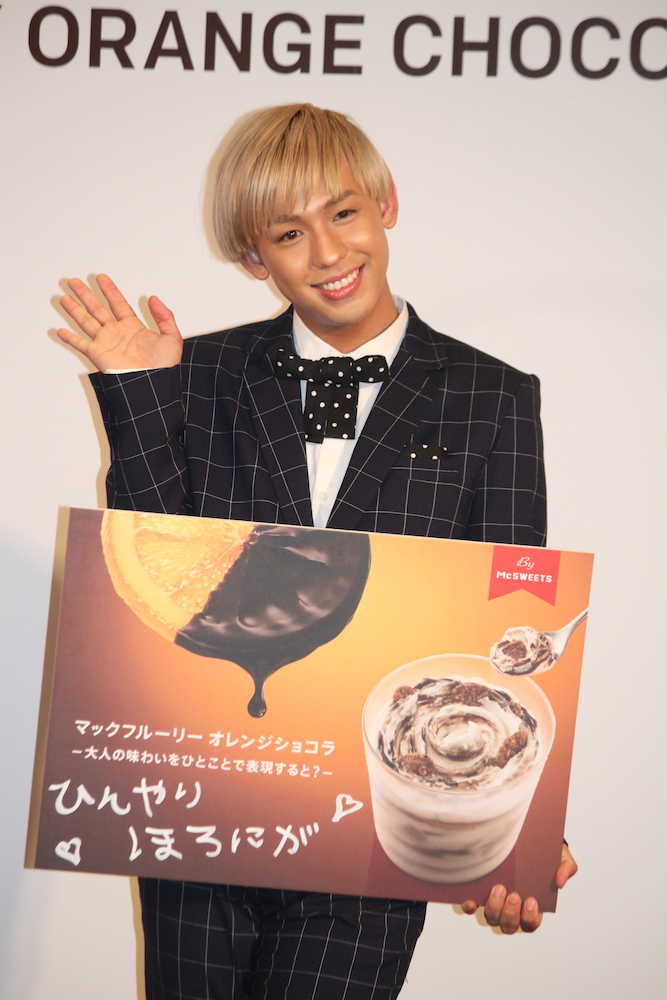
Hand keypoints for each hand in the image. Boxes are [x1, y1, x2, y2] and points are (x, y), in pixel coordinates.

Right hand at [56, 274, 181, 371]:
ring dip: (74, 309)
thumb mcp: (171, 337)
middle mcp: (117, 333)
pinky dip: (69, 338)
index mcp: (133, 328)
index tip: (102, 278)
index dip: (110, 290)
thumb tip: (153, 299)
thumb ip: (164, 316)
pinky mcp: (98, 355)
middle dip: (85, 294)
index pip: (118, 303)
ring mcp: (106, 343)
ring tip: (64, 297)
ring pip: (86, 321)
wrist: (153, 385)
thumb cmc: (163, 367)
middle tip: (74, 282)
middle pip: (97, 308)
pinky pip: (81, 344)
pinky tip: (60, 331)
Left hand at [460, 841, 577, 933]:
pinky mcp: (479, 893)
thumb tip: (559, 883)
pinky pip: (471, 906)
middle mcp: (511, 909)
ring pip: (492, 918)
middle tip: (514, 895)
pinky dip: (470, 906)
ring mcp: (494, 902)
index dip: (530, 917)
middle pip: (509, 925)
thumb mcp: (561, 856)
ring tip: (498, 888)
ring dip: (495, 908)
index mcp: (532, 907)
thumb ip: (567, 868)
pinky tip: (470, 899)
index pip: (530, 923)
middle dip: (511, 913)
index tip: (531, 900)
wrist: (524, 838)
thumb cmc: (544, 853)